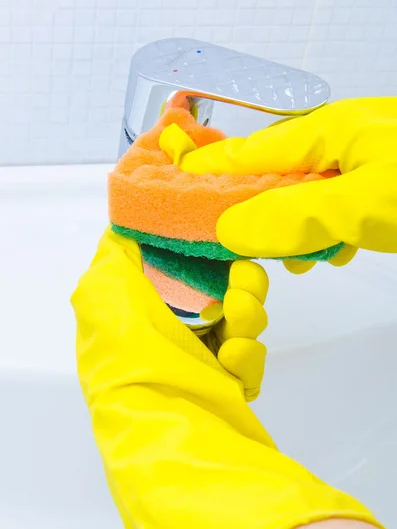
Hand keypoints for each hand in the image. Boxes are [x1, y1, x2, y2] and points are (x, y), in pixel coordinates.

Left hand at [71, 227, 379, 527]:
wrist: (168, 427)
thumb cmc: (131, 354)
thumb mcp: (104, 292)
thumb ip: (115, 252)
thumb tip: (129, 226)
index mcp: (145, 309)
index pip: (188, 268)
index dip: (211, 253)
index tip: (226, 242)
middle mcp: (173, 330)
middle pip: (226, 287)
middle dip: (242, 283)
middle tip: (240, 287)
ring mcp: (204, 359)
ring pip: (246, 318)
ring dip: (248, 316)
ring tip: (234, 329)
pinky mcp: (229, 385)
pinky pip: (251, 357)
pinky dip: (246, 358)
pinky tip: (231, 363)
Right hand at [177, 97, 396, 272]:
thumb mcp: (360, 202)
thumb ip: (294, 216)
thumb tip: (229, 229)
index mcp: (326, 131)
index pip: (248, 152)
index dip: (207, 167)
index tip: (170, 177)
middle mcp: (339, 138)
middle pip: (276, 175)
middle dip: (255, 212)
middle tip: (234, 244)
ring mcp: (363, 157)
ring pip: (309, 194)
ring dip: (299, 229)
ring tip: (301, 260)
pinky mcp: (381, 179)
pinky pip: (339, 202)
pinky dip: (332, 229)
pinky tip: (340, 250)